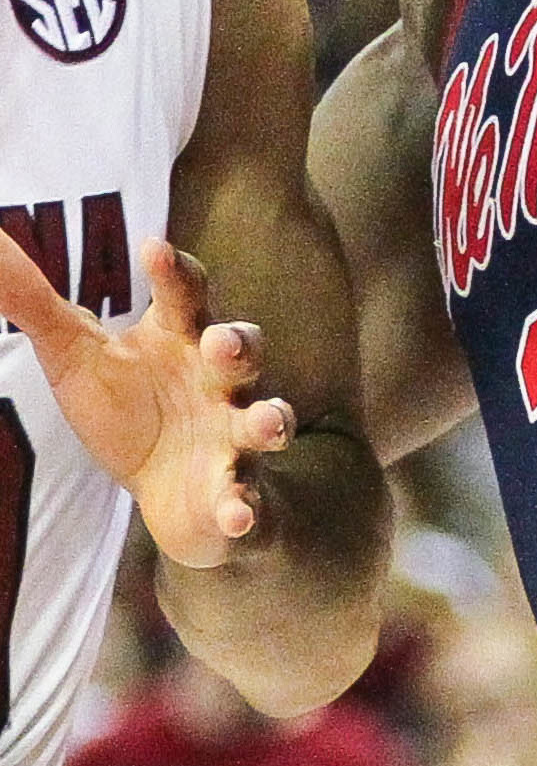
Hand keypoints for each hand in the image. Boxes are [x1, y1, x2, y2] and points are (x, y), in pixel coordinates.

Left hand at [0, 230, 294, 568]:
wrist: (168, 492)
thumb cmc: (128, 408)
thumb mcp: (75, 357)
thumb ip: (37, 307)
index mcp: (179, 339)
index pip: (184, 296)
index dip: (173, 272)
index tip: (152, 249)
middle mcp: (217, 382)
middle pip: (241, 352)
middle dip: (237, 346)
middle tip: (218, 341)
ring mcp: (233, 437)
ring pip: (264, 420)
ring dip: (270, 421)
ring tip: (267, 424)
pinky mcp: (236, 491)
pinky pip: (246, 498)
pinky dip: (242, 508)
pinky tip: (236, 516)